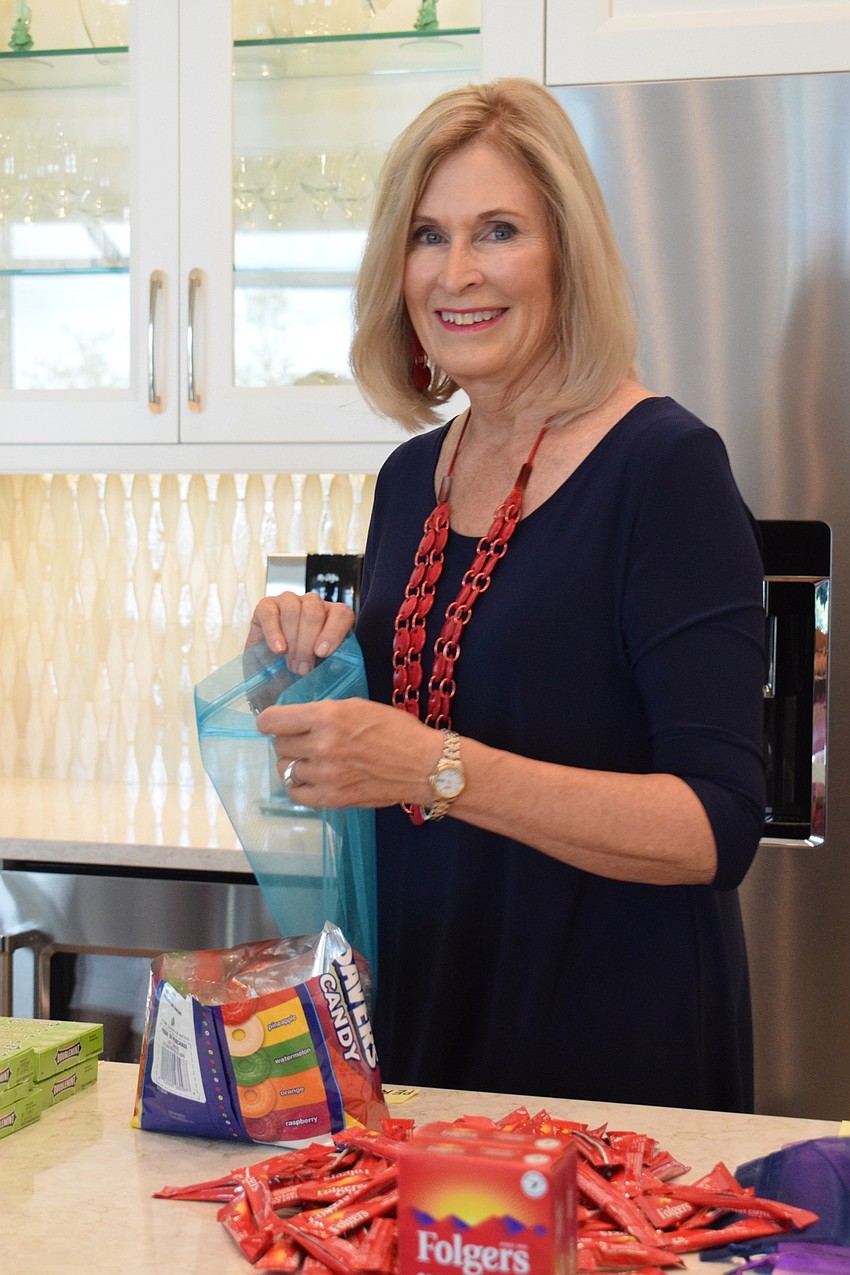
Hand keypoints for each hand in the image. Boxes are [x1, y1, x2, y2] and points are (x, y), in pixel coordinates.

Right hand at [245, 590, 354, 675]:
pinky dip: (274, 633)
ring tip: (291, 663)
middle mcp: (313, 603)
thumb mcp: (321, 665)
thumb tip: (335, 668)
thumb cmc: (302, 665)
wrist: (274, 670)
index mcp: (333, 614)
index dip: (333, 632)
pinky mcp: (266, 605)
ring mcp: (289, 600)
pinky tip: (278, 649)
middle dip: (307, 643)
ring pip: (293, 611)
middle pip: (314, 612)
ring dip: (292, 641)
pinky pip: (270, 614)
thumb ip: (331, 663)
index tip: (322, 653)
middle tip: (303, 668)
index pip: (341, 613)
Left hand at [256, 697, 442, 810]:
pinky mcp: (332, 798)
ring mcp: (325, 775)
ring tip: (315, 760)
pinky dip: (300, 785)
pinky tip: (313, 779)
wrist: (423, 765)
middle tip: (306, 741)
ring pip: (285, 768)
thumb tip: (296, 721)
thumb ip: (324, 713)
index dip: (269, 721)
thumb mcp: (358, 707)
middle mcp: (321, 745)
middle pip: (279, 745)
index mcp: (327, 716)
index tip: (274, 724)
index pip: (273, 720)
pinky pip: (296, 793)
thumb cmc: (396, 731)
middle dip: (289, 741)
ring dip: (295, 763)